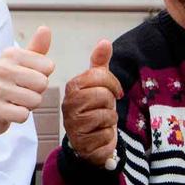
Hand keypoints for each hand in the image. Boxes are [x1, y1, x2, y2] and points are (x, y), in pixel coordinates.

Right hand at [0, 26, 53, 136]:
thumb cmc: (5, 84)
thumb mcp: (20, 63)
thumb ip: (36, 48)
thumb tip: (45, 29)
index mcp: (11, 54)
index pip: (48, 66)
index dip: (41, 76)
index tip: (25, 79)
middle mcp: (1, 68)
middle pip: (43, 83)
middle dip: (36, 92)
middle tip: (20, 92)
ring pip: (35, 100)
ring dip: (28, 105)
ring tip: (14, 101)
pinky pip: (24, 115)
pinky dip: (20, 116)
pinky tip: (8, 111)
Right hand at [62, 40, 122, 166]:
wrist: (91, 141)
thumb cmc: (95, 109)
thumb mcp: (99, 84)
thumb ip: (100, 63)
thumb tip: (104, 42)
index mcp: (72, 87)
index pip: (99, 75)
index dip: (113, 83)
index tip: (115, 91)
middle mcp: (69, 104)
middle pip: (104, 95)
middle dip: (110, 104)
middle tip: (104, 108)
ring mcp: (73, 125)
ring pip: (106, 115)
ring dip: (110, 120)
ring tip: (101, 122)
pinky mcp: (82, 143)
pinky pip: (107, 134)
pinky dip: (108, 136)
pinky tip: (100, 135)